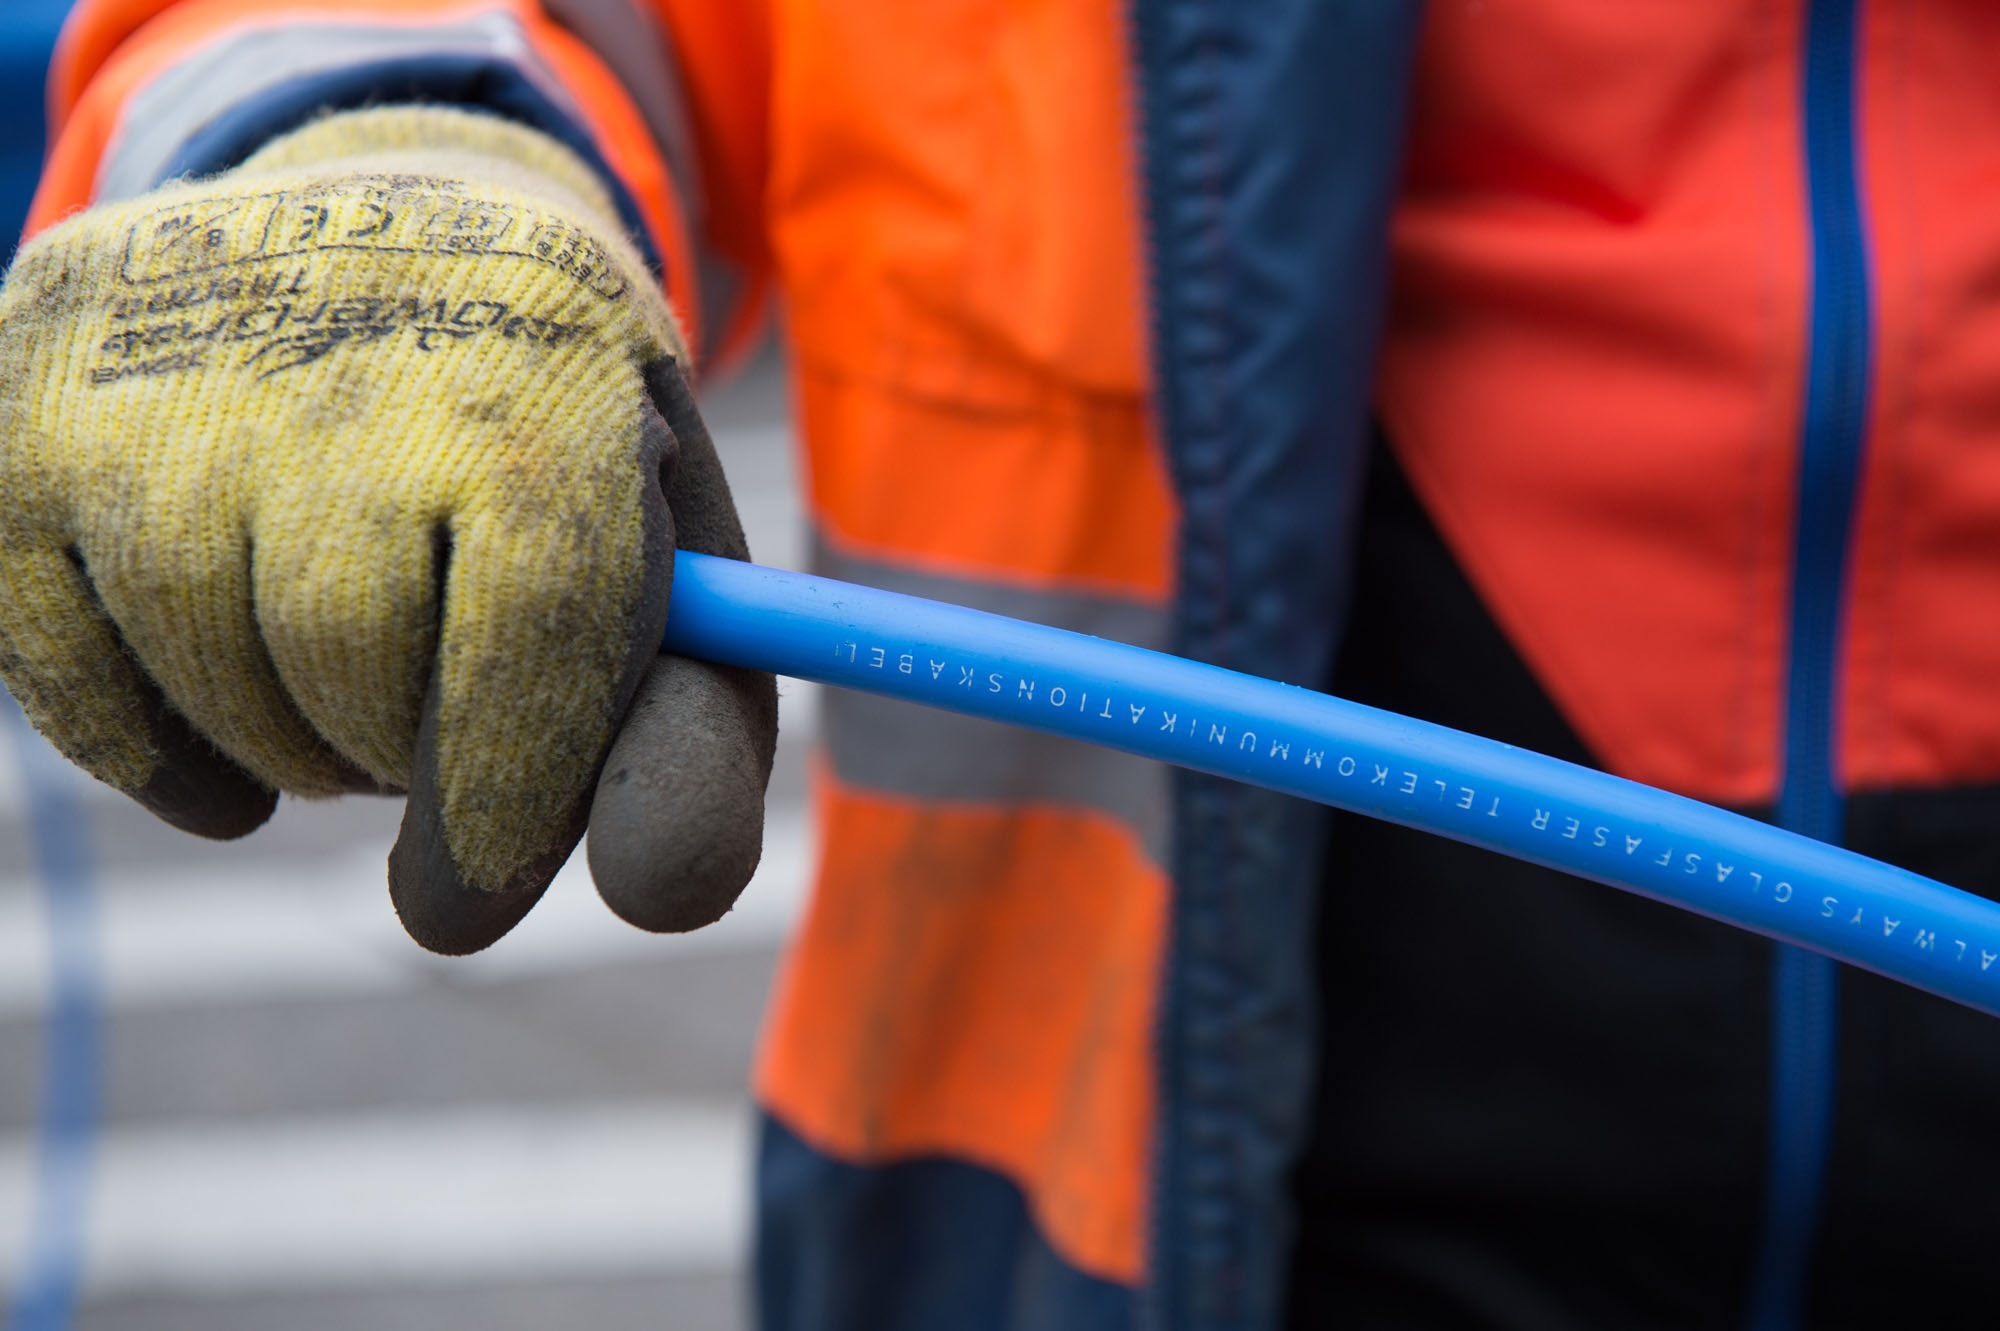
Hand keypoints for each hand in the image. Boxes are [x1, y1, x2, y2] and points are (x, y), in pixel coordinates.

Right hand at [0, 108, 775, 952]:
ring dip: (288, 742)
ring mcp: (159, 364)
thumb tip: (661, 896)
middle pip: (353, 660)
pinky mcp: (16, 411)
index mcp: (554, 370)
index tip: (481, 882)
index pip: (532, 614)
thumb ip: (691, 742)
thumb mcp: (671, 572)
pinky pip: (72, 680)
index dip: (508, 787)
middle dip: (396, 747)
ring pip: (209, 674)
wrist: (382, 232)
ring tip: (339, 667)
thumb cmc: (553, 456)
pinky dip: (157, 752)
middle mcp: (350, 336)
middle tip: (419, 711)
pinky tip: (222, 706)